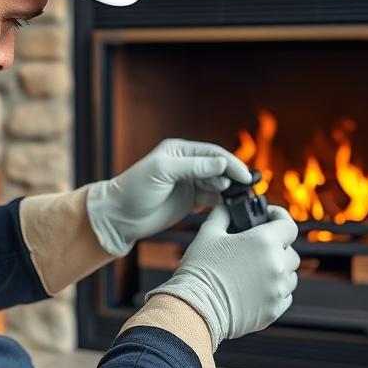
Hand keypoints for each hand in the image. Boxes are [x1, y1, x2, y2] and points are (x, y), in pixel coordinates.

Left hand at [87, 138, 252, 255]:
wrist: (121, 217)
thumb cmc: (135, 188)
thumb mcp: (163, 171)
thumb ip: (194, 166)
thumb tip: (222, 162)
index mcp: (180, 151)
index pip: (212, 152)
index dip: (230, 162)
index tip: (243, 174)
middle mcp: (187, 165)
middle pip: (219, 167)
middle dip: (233, 176)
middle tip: (246, 186)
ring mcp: (190, 183)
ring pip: (218, 183)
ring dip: (228, 189)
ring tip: (235, 196)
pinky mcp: (191, 201)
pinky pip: (213, 199)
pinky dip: (223, 201)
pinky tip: (228, 204)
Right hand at [146, 205, 299, 346]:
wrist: (195, 308)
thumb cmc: (200, 270)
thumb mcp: (208, 233)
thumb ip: (223, 215)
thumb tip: (229, 209)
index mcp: (265, 242)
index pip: (289, 225)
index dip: (280, 217)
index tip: (270, 217)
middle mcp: (277, 265)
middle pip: (291, 252)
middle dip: (278, 247)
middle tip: (258, 248)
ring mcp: (277, 290)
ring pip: (290, 275)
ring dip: (279, 270)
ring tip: (257, 270)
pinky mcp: (274, 310)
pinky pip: (284, 296)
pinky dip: (275, 290)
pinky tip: (256, 288)